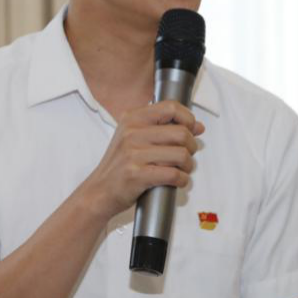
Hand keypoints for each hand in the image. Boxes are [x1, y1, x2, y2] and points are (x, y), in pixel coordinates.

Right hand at [80, 100, 204, 220]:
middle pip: (181, 133)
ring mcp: (133, 153)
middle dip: (191, 146)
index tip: (191, 129)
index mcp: (132, 118)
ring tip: (182, 169)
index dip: (188, 118)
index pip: (170, 107)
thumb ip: (165, 129)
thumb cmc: (120, 165)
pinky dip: (182, 180)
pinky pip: (173, 174)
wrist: (99, 191)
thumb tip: (198, 126)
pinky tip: (178, 180)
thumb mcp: (135, 138)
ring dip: (188, 165)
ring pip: (181, 154)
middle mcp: (132, 132)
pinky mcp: (136, 174)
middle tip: (186, 155)